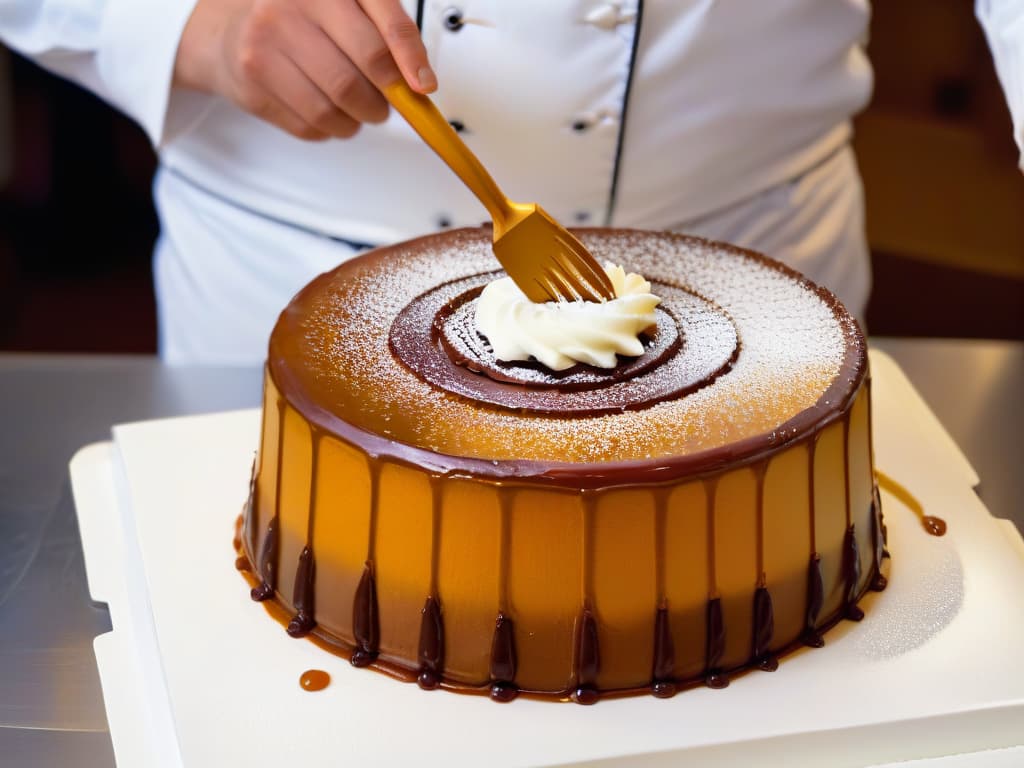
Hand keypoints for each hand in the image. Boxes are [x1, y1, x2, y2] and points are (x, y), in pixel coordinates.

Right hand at [173, 0, 435, 139]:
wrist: (229, 28)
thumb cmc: (299, 17)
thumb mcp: (347, 6)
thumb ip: (386, 33)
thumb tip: (421, 80)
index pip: (383, 27)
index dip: (410, 61)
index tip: (424, 87)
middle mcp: (290, 7)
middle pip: (357, 77)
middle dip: (382, 103)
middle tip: (384, 105)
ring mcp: (265, 44)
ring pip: (333, 107)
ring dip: (356, 121)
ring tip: (355, 110)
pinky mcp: (252, 82)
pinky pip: (309, 125)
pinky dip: (329, 129)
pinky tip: (326, 112)